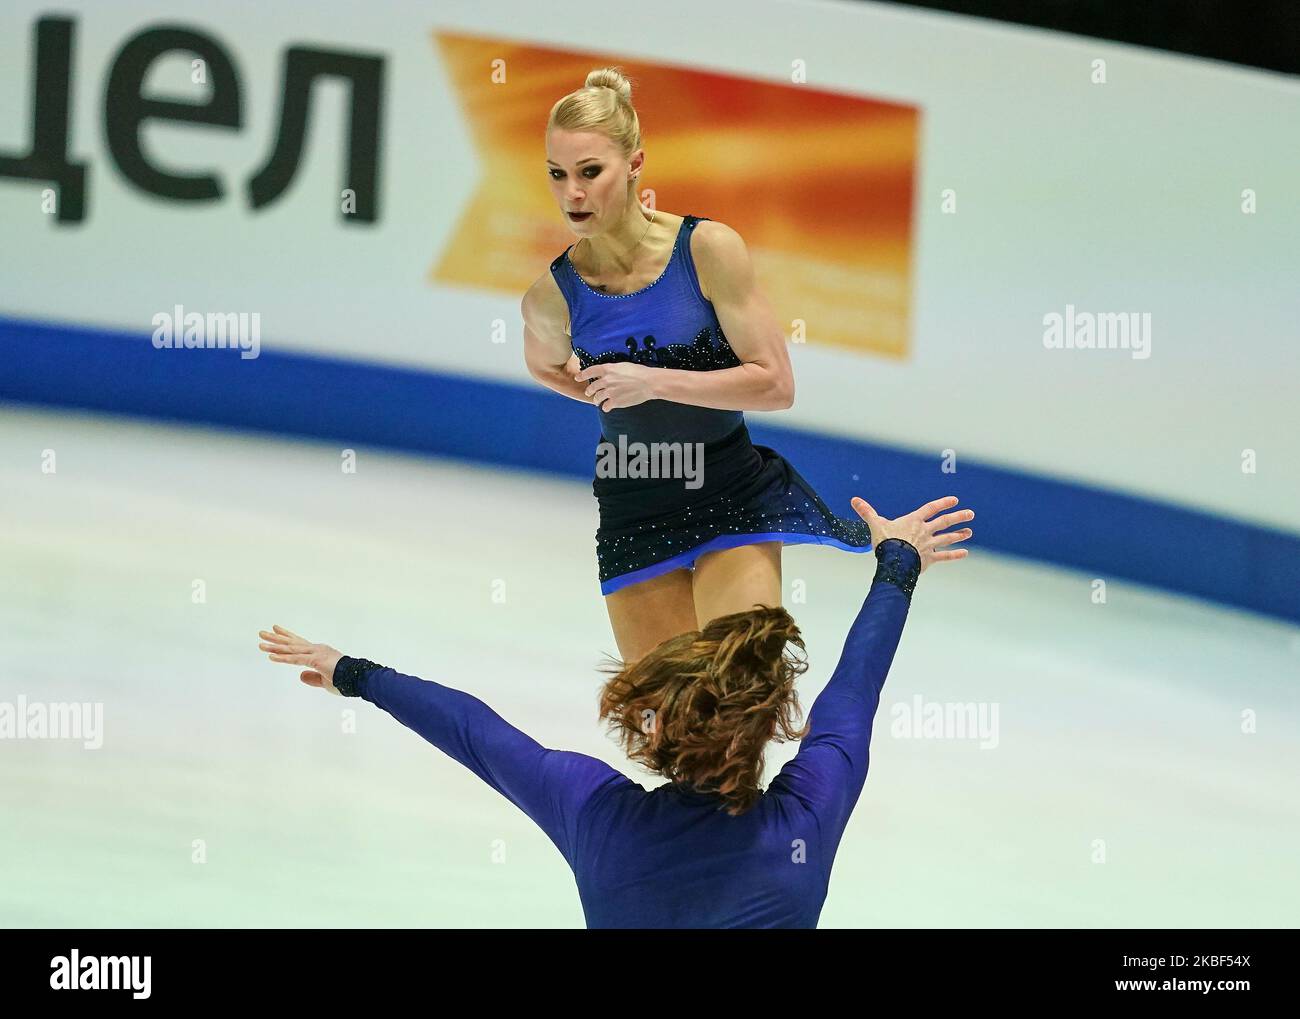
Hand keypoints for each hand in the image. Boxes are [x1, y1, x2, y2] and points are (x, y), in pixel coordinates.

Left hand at [257, 625, 344, 694]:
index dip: (287, 636)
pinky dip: (283, 658)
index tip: (275, 629)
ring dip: (275, 646)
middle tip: (262, 633)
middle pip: (292, 642)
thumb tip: (300, 675)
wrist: (358, 679)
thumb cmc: (345, 680)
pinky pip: (296, 660)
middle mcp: (316, 649)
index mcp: (319, 653)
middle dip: (276, 638)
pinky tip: (271, 657)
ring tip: (261, 643)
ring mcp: (315, 653)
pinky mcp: (315, 660)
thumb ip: (312, 678)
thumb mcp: (325, 681)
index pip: (299, 643)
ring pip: (291, 649)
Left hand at [574, 361, 655, 410]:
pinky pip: (606, 407)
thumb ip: (613, 370)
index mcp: (608, 369)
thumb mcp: (623, 366)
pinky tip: (607, 408)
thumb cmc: (640, 372)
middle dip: (589, 391)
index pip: (590, 371)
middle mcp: (606, 380)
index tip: (578, 378)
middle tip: (589, 393)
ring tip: (598, 402)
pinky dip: (606, 408)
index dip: (582, 375)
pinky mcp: (615, 402)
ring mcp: (610, 392)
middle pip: (592, 387)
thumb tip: (609, 373)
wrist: (648, 383)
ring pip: (597, 398)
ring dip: (596, 400)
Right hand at [849, 495, 973, 572]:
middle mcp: (924, 531)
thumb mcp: (875, 524)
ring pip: (947, 538)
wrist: (894, 561)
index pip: (931, 509)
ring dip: (959, 534)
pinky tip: (965, 553)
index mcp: (913, 521)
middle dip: (958, 517)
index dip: (942, 503)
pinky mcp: (929, 559)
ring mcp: (929, 545)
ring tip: (969, 532)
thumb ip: (867, 512)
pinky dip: (955, 555)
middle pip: (945, 522)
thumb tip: (854, 500)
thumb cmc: (885, 542)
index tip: (955, 500)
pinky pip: (944, 556)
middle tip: (970, 513)